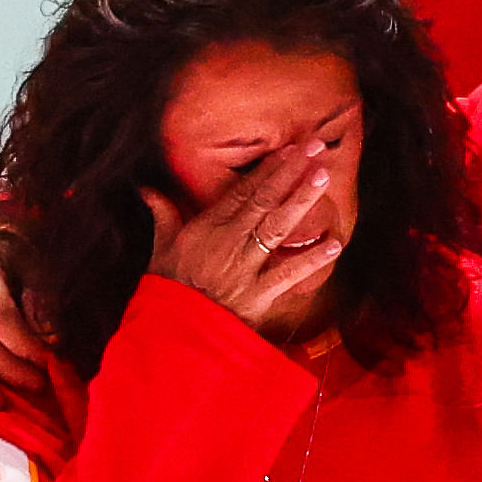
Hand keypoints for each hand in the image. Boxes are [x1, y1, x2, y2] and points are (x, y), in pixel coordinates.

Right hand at [139, 111, 354, 343]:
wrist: (175, 333)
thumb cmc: (170, 290)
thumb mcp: (160, 251)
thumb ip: (163, 217)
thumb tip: (147, 190)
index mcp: (207, 229)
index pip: (242, 192)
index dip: (267, 169)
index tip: (289, 149)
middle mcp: (228, 243)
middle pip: (263, 201)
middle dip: (290, 173)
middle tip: (314, 148)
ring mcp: (244, 268)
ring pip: (276, 228)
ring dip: (301, 201)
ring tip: (323, 177)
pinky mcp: (258, 295)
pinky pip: (287, 274)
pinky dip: (311, 261)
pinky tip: (334, 245)